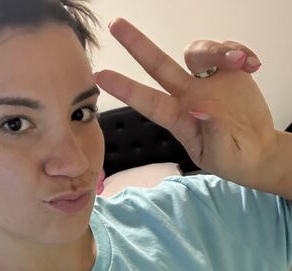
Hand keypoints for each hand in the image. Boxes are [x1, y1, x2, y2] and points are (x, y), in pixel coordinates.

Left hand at [94, 18, 279, 192]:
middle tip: (117, 25)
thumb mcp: (220, 155)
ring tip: (239, 60)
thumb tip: (200, 110)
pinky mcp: (228, 73)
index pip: (148, 101)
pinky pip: (227, 50)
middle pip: (158, 65)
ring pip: (195, 52)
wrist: (255, 151)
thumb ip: (212, 133)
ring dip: (216, 49)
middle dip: (137, 44)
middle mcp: (187, 96)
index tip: (101, 77)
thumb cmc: (231, 158)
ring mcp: (207, 82)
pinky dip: (239, 50)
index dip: (126, 88)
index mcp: (178, 120)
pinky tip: (253, 64)